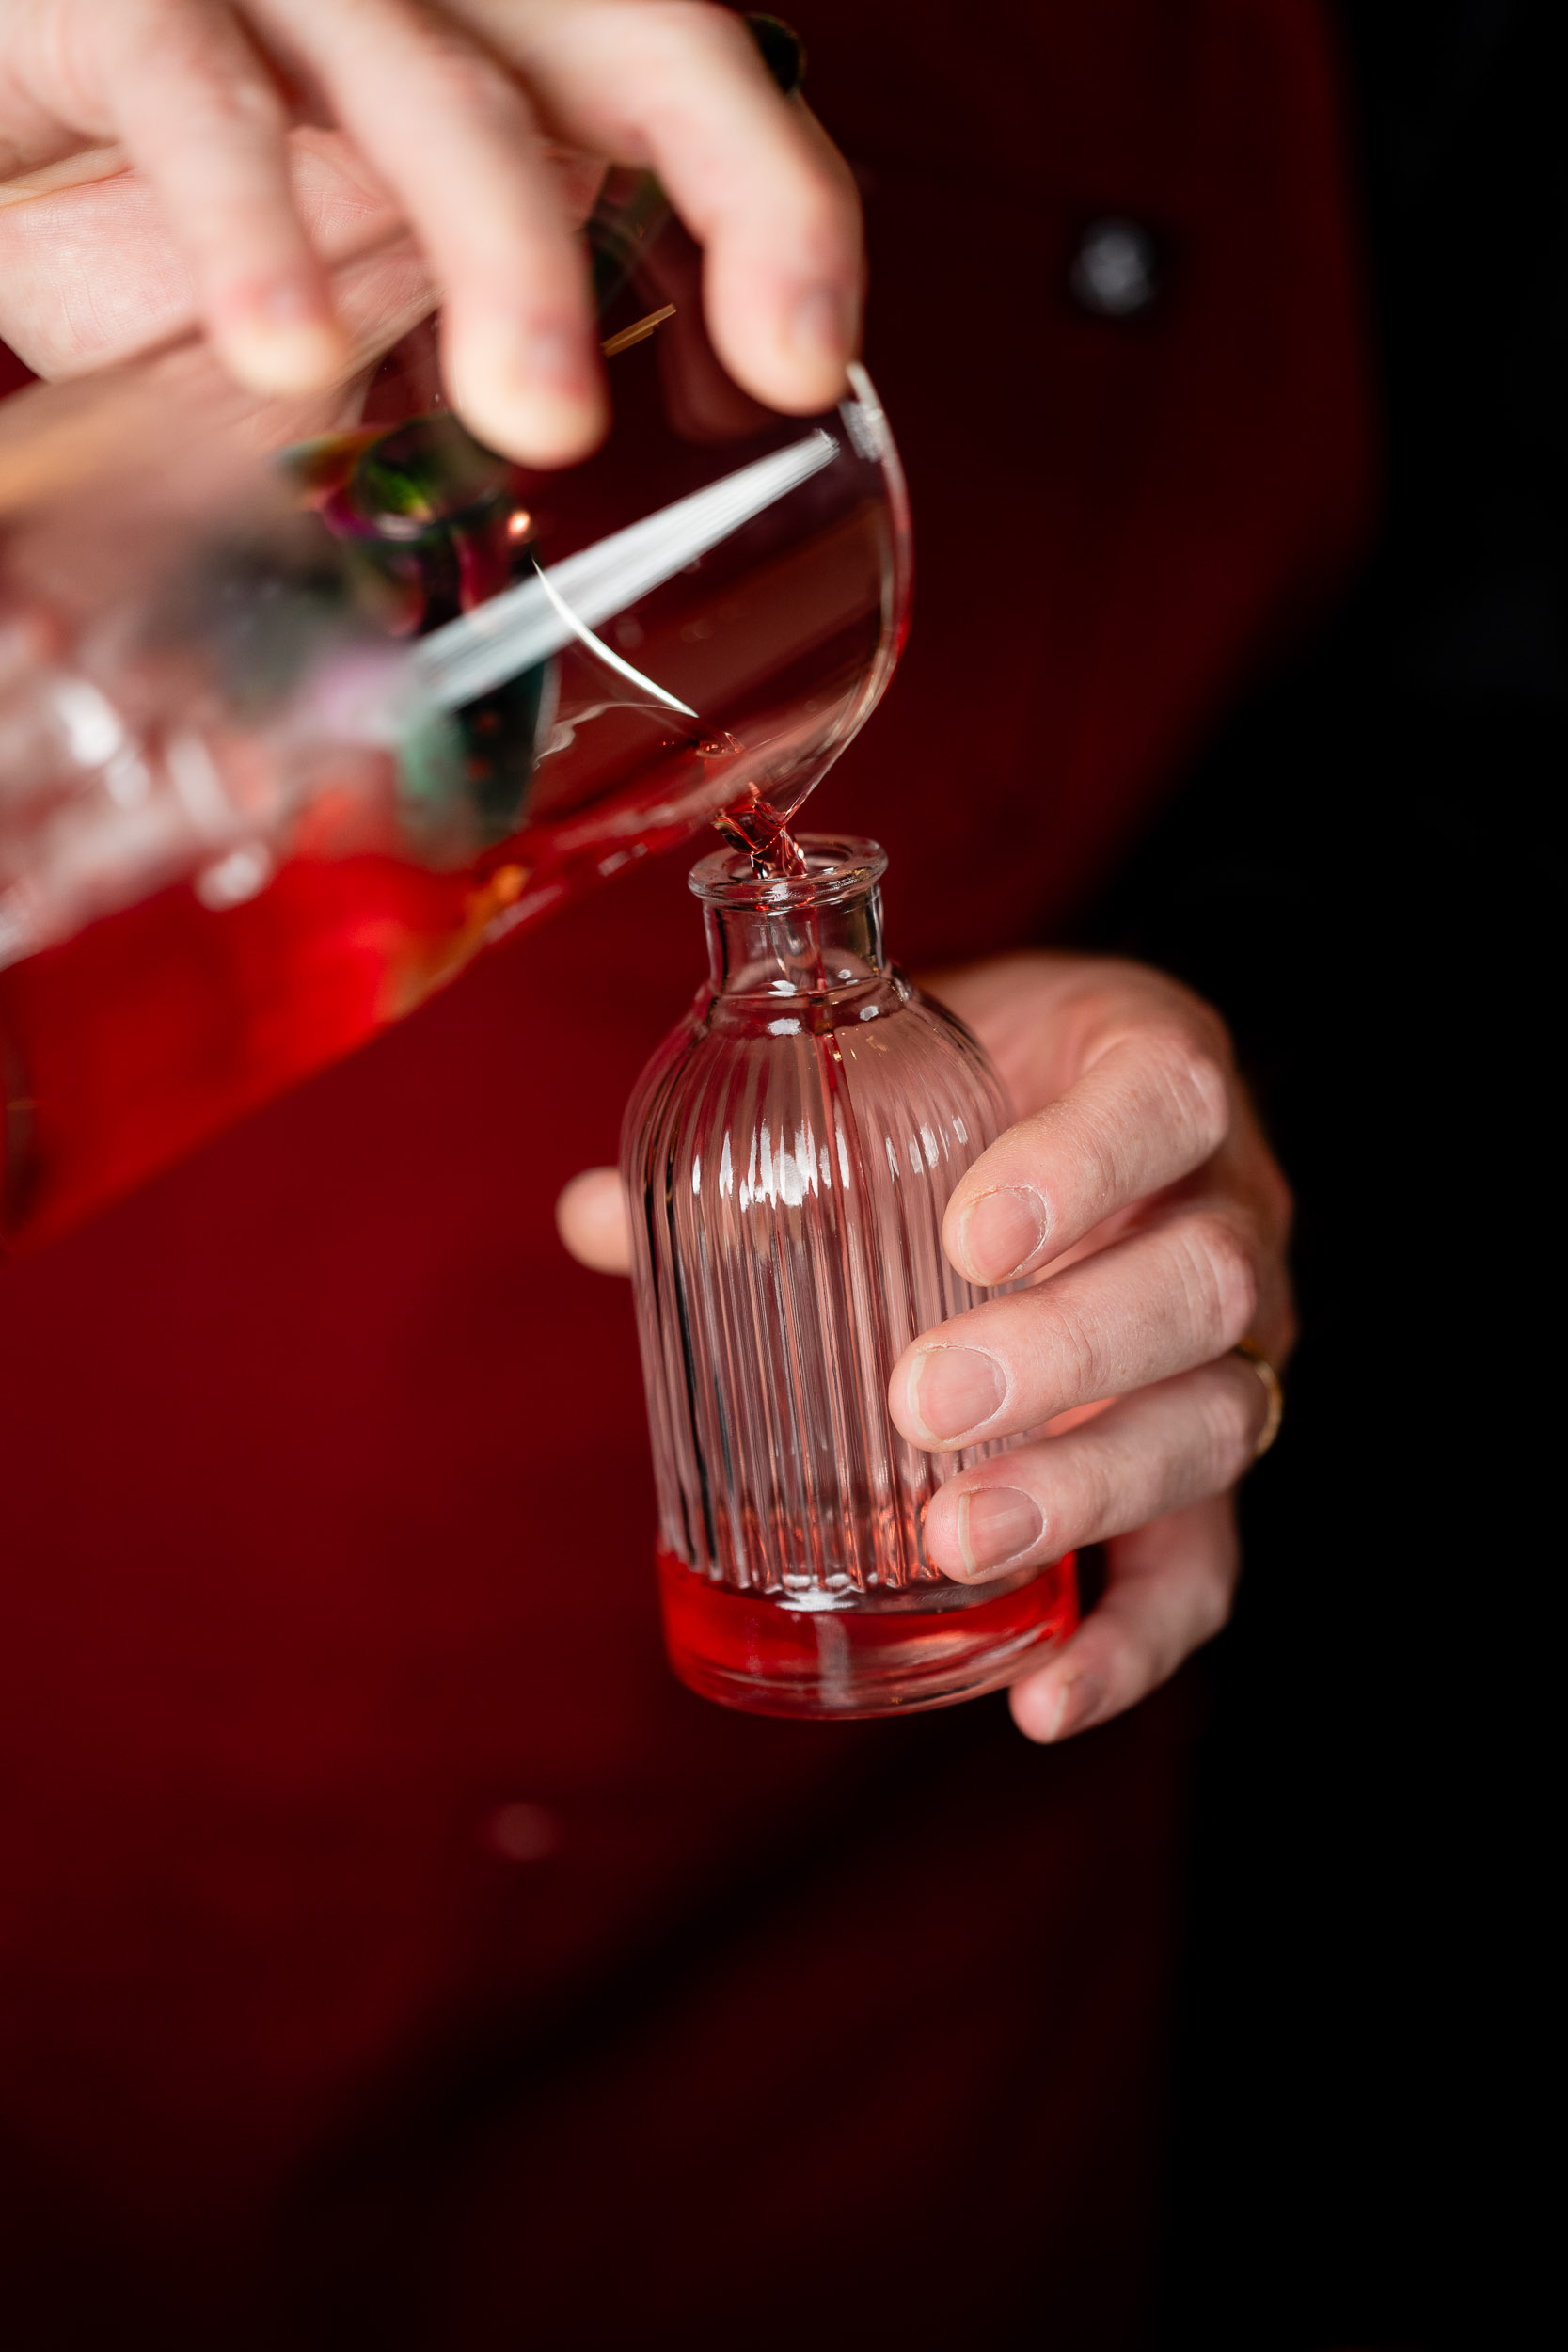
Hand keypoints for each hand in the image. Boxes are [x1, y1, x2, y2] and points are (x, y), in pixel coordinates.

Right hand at [0, 2, 860, 460]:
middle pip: (629, 35)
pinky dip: (247, 226)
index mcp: (505, 43)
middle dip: (728, 189)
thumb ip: (452, 374)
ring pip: (432, 77)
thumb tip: (543, 544)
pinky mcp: (114, 0)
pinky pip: (191, 93)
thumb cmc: (166, 194)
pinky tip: (287, 352)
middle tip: (776, 362)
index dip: (779, 204)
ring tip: (543, 418)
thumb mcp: (345, 292)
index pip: (697, 83)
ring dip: (503, 250)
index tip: (806, 363)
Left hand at [558, 951, 1293, 1742]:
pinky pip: (1205, 1566)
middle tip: (921, 1400)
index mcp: (1157, 1083)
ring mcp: (1231, 1350)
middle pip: (1202, 1285)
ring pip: (1214, 1422)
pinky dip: (1131, 1643)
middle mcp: (1227, 1214)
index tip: (970, 1231)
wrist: (1069, 1134)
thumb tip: (590, 1216)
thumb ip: (763, 1155)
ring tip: (952, 1539)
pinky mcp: (1201, 1469)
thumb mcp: (894, 1093)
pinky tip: (1041, 1701)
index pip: (1169, 1096)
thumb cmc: (975, 1105)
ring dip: (1084, 1489)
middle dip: (1064, 1351)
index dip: (1087, 1162)